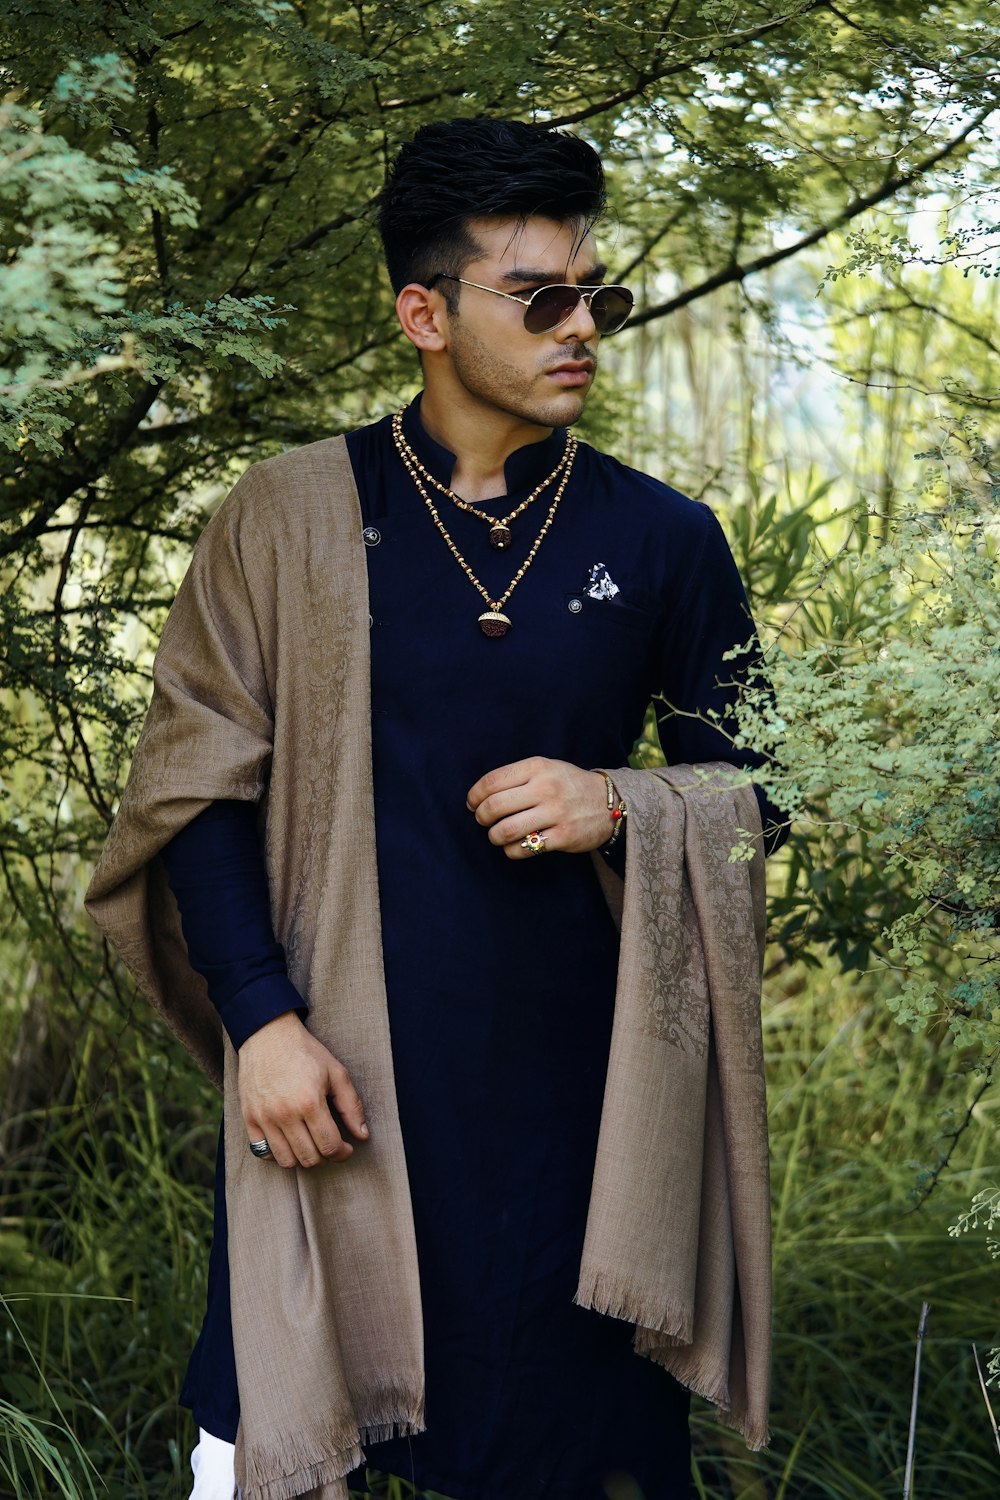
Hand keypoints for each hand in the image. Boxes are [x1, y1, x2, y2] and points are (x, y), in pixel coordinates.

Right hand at [237, 1011, 368, 1168]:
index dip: (343, 1153)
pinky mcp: (248, 1118)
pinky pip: (263, 1152)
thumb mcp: (336, 1073)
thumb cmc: (305, 1052)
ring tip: (310, 1144)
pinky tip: (289, 1141)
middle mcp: (284, 1114)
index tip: (347, 1148)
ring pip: (286, 1161)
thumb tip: (362, 1135)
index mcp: (309, 1102)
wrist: (267, 1035)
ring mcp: (263, 1118)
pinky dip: (277, 1154)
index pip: (329, 1146)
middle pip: (309, 1158)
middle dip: (325, 1156)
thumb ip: (352, 1106)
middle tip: (330, 1144)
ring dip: (302, 1158)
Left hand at [467, 756, 610, 858]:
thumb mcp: (546, 768)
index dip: (475, 796)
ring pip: (505, 830)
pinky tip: (515, 846)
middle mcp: (546, 788)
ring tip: (497, 835)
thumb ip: (516, 777)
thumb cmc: (568, 785)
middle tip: (483, 821)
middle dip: (481, 817)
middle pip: (494, 807)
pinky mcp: (564, 836)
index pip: (492, 782)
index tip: (472, 804)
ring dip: (494, 836)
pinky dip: (512, 850)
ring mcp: (556, 813)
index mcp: (538, 767)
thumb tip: (479, 796)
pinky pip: (524, 849)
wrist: (609, 802)